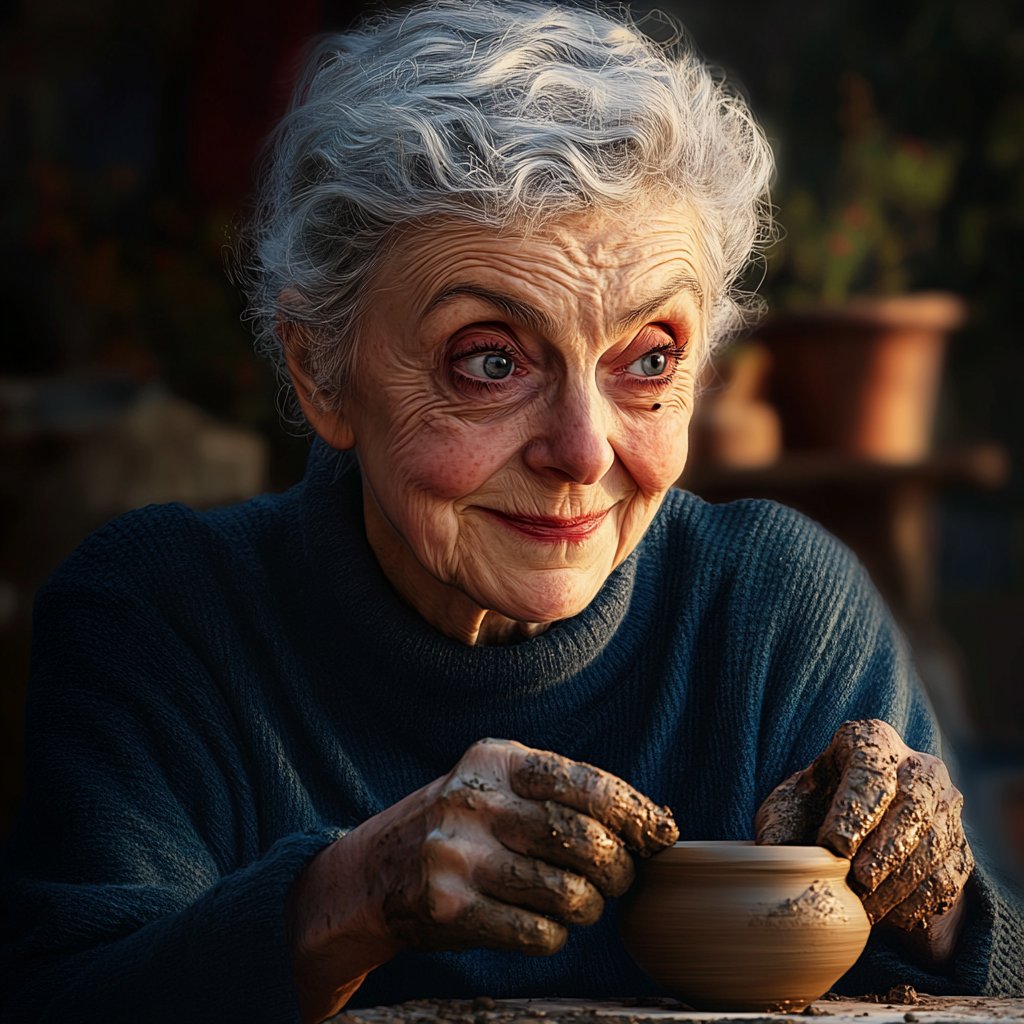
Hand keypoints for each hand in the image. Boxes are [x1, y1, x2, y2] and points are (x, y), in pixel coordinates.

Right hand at [289, 738, 677, 1020]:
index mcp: (496, 760)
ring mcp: (458, 853)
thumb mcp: (500, 785)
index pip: (586, 782)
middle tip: (618, 879)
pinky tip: (543, 922)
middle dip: (619, 869)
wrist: (373, 871)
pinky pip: (538, 933)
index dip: (635, 813)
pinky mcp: (449, 907)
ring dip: (590, 907)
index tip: (661, 836)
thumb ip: (566, 793)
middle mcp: (475, 798)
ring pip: (569, 894)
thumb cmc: (461, 826)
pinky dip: (556, 935)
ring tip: (581, 903)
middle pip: (585, 842)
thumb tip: (659, 823)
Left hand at [755, 720, 972, 947]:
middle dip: (885, 848)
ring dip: (897, 883)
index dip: (855, 808)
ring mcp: (947, 806)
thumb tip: (772, 853)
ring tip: (862, 907)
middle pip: (914, 803)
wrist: (860, 833)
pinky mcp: (961, 848)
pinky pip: (946, 879)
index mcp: (871, 740)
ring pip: (933, 845)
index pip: (871, 768)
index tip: (834, 845)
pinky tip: (887, 913)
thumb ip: (780, 826)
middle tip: (857, 881)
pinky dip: (916, 901)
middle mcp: (919, 765)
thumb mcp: (791, 810)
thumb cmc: (816, 812)